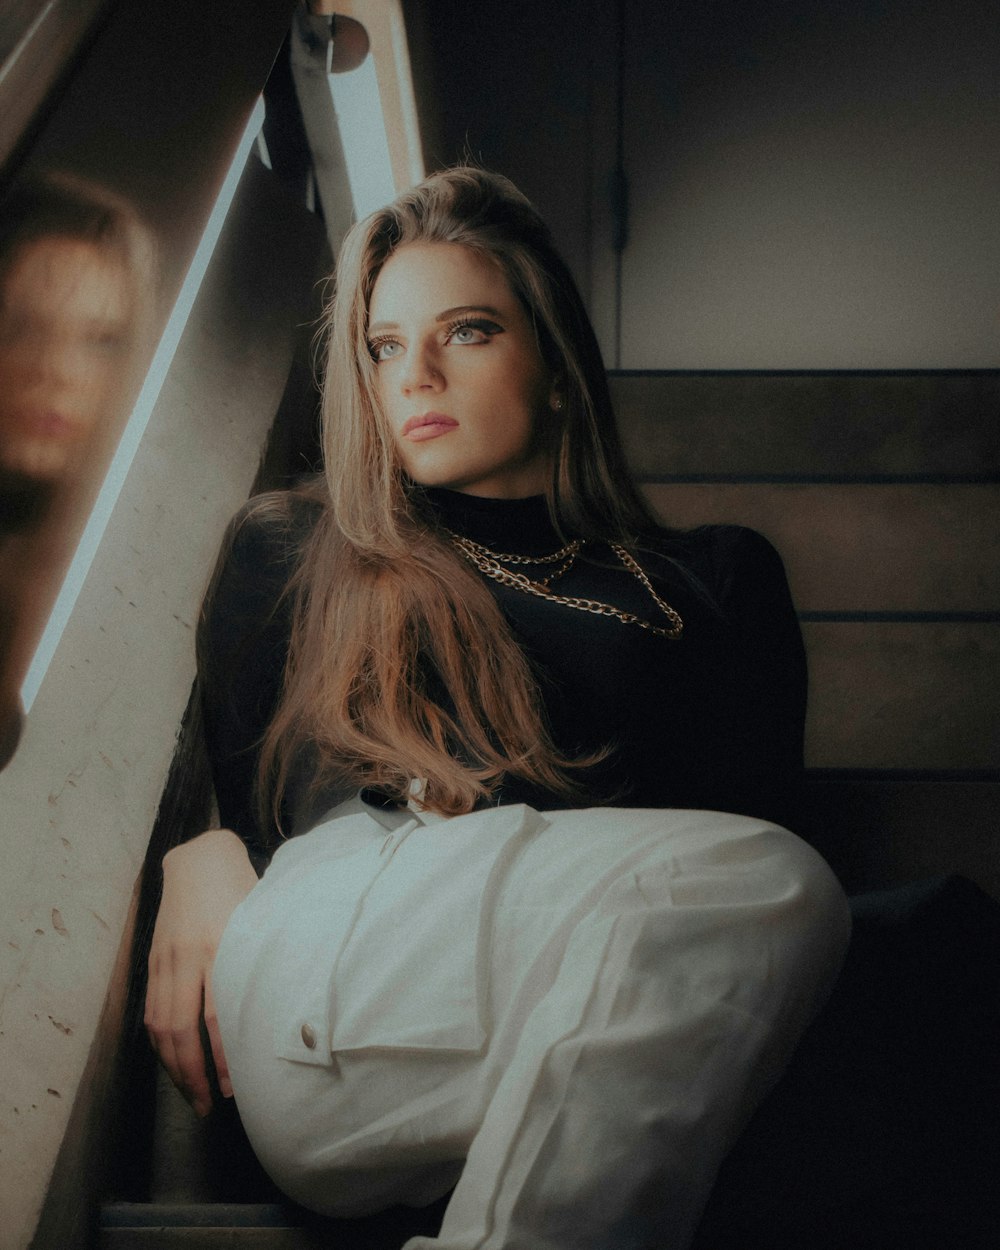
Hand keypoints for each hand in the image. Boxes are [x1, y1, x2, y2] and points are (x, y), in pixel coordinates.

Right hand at [144, 828, 258, 1115]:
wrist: (201, 860)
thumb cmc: (245, 889)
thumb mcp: (266, 919)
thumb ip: (272, 961)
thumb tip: (294, 1013)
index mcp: (224, 945)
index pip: (220, 1014)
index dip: (225, 1056)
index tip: (237, 1087)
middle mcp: (189, 956)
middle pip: (183, 1028)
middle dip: (195, 1074)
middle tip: (211, 1106)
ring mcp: (166, 960)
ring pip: (162, 1025)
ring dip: (175, 1067)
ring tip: (193, 1096)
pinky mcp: (153, 961)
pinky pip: (151, 1011)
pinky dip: (160, 1045)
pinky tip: (174, 1065)